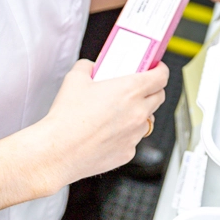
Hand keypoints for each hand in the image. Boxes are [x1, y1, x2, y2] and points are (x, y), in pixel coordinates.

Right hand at [27, 59, 168, 193]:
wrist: (58, 151)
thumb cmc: (67, 117)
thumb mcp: (75, 78)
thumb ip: (88, 66)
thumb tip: (92, 66)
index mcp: (130, 90)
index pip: (161, 76)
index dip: (161, 69)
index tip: (156, 67)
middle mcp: (137, 113)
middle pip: (159, 97)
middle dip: (152, 90)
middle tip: (139, 87)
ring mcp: (134, 135)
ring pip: (148, 120)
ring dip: (141, 113)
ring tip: (122, 111)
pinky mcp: (127, 154)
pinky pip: (134, 140)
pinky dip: (127, 134)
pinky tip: (109, 132)